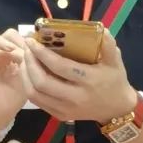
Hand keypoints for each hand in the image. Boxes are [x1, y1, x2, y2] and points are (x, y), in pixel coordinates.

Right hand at [0, 31, 28, 130]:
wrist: (2, 116)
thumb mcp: (25, 75)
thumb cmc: (14, 96)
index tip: (28, 48)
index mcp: (4, 54)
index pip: (8, 36)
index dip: (18, 39)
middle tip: (17, 50)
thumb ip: (26, 58)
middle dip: (5, 39)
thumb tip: (28, 43)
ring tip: (8, 50)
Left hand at [19, 31, 137, 122]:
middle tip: (26, 48)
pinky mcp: (60, 115)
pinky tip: (29, 74)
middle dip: (29, 63)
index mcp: (88, 80)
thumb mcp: (115, 60)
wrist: (117, 108)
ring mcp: (66, 109)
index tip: (32, 41)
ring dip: (25, 75)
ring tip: (25, 59)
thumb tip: (100, 27)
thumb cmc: (114, 80)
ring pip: (36, 94)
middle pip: (42, 82)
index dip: (42, 53)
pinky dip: (29, 86)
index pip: (59, 66)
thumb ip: (108, 44)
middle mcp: (75, 97)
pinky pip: (38, 102)